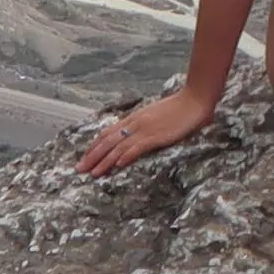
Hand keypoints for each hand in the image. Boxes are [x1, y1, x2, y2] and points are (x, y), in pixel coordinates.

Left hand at [75, 84, 216, 176]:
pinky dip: (126, 156)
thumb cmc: (179, 108)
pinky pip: (138, 147)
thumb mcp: (156, 115)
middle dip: (92, 156)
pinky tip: (117, 165)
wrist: (195, 99)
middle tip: (79, 170)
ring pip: (118, 147)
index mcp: (135, 118)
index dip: (95, 146)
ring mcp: (145, 129)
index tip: (85, 156)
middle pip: (108, 141)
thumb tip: (135, 134)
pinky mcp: (157, 136)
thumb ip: (145, 124)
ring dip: (104, 161)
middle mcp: (135, 123)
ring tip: (93, 173)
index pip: (108, 133)